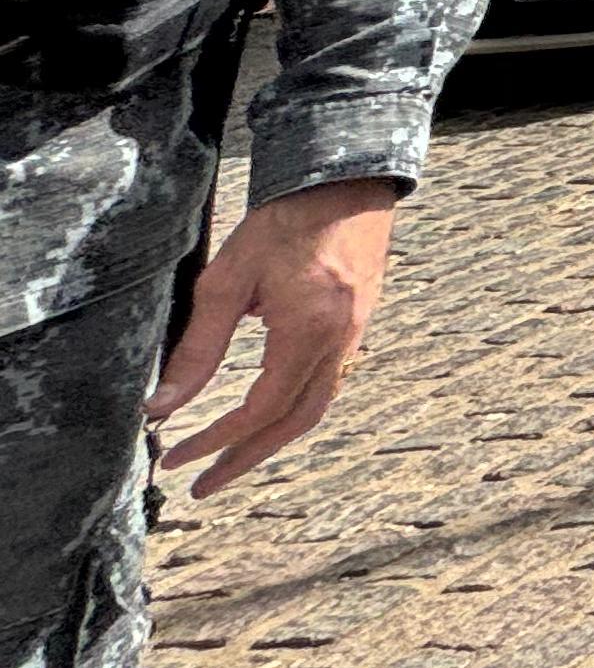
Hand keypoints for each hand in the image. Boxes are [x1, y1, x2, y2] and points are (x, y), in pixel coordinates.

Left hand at [147, 177, 401, 495]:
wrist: (347, 182)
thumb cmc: (286, 222)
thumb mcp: (228, 280)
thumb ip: (198, 347)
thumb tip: (162, 406)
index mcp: (308, 333)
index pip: (258, 410)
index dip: (215, 441)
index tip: (176, 457)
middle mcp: (338, 343)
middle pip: (293, 423)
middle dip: (246, 459)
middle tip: (203, 484)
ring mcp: (354, 336)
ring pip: (314, 408)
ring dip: (271, 440)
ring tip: (231, 458)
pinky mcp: (357, 325)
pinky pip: (327, 384)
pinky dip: (293, 411)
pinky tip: (268, 412)